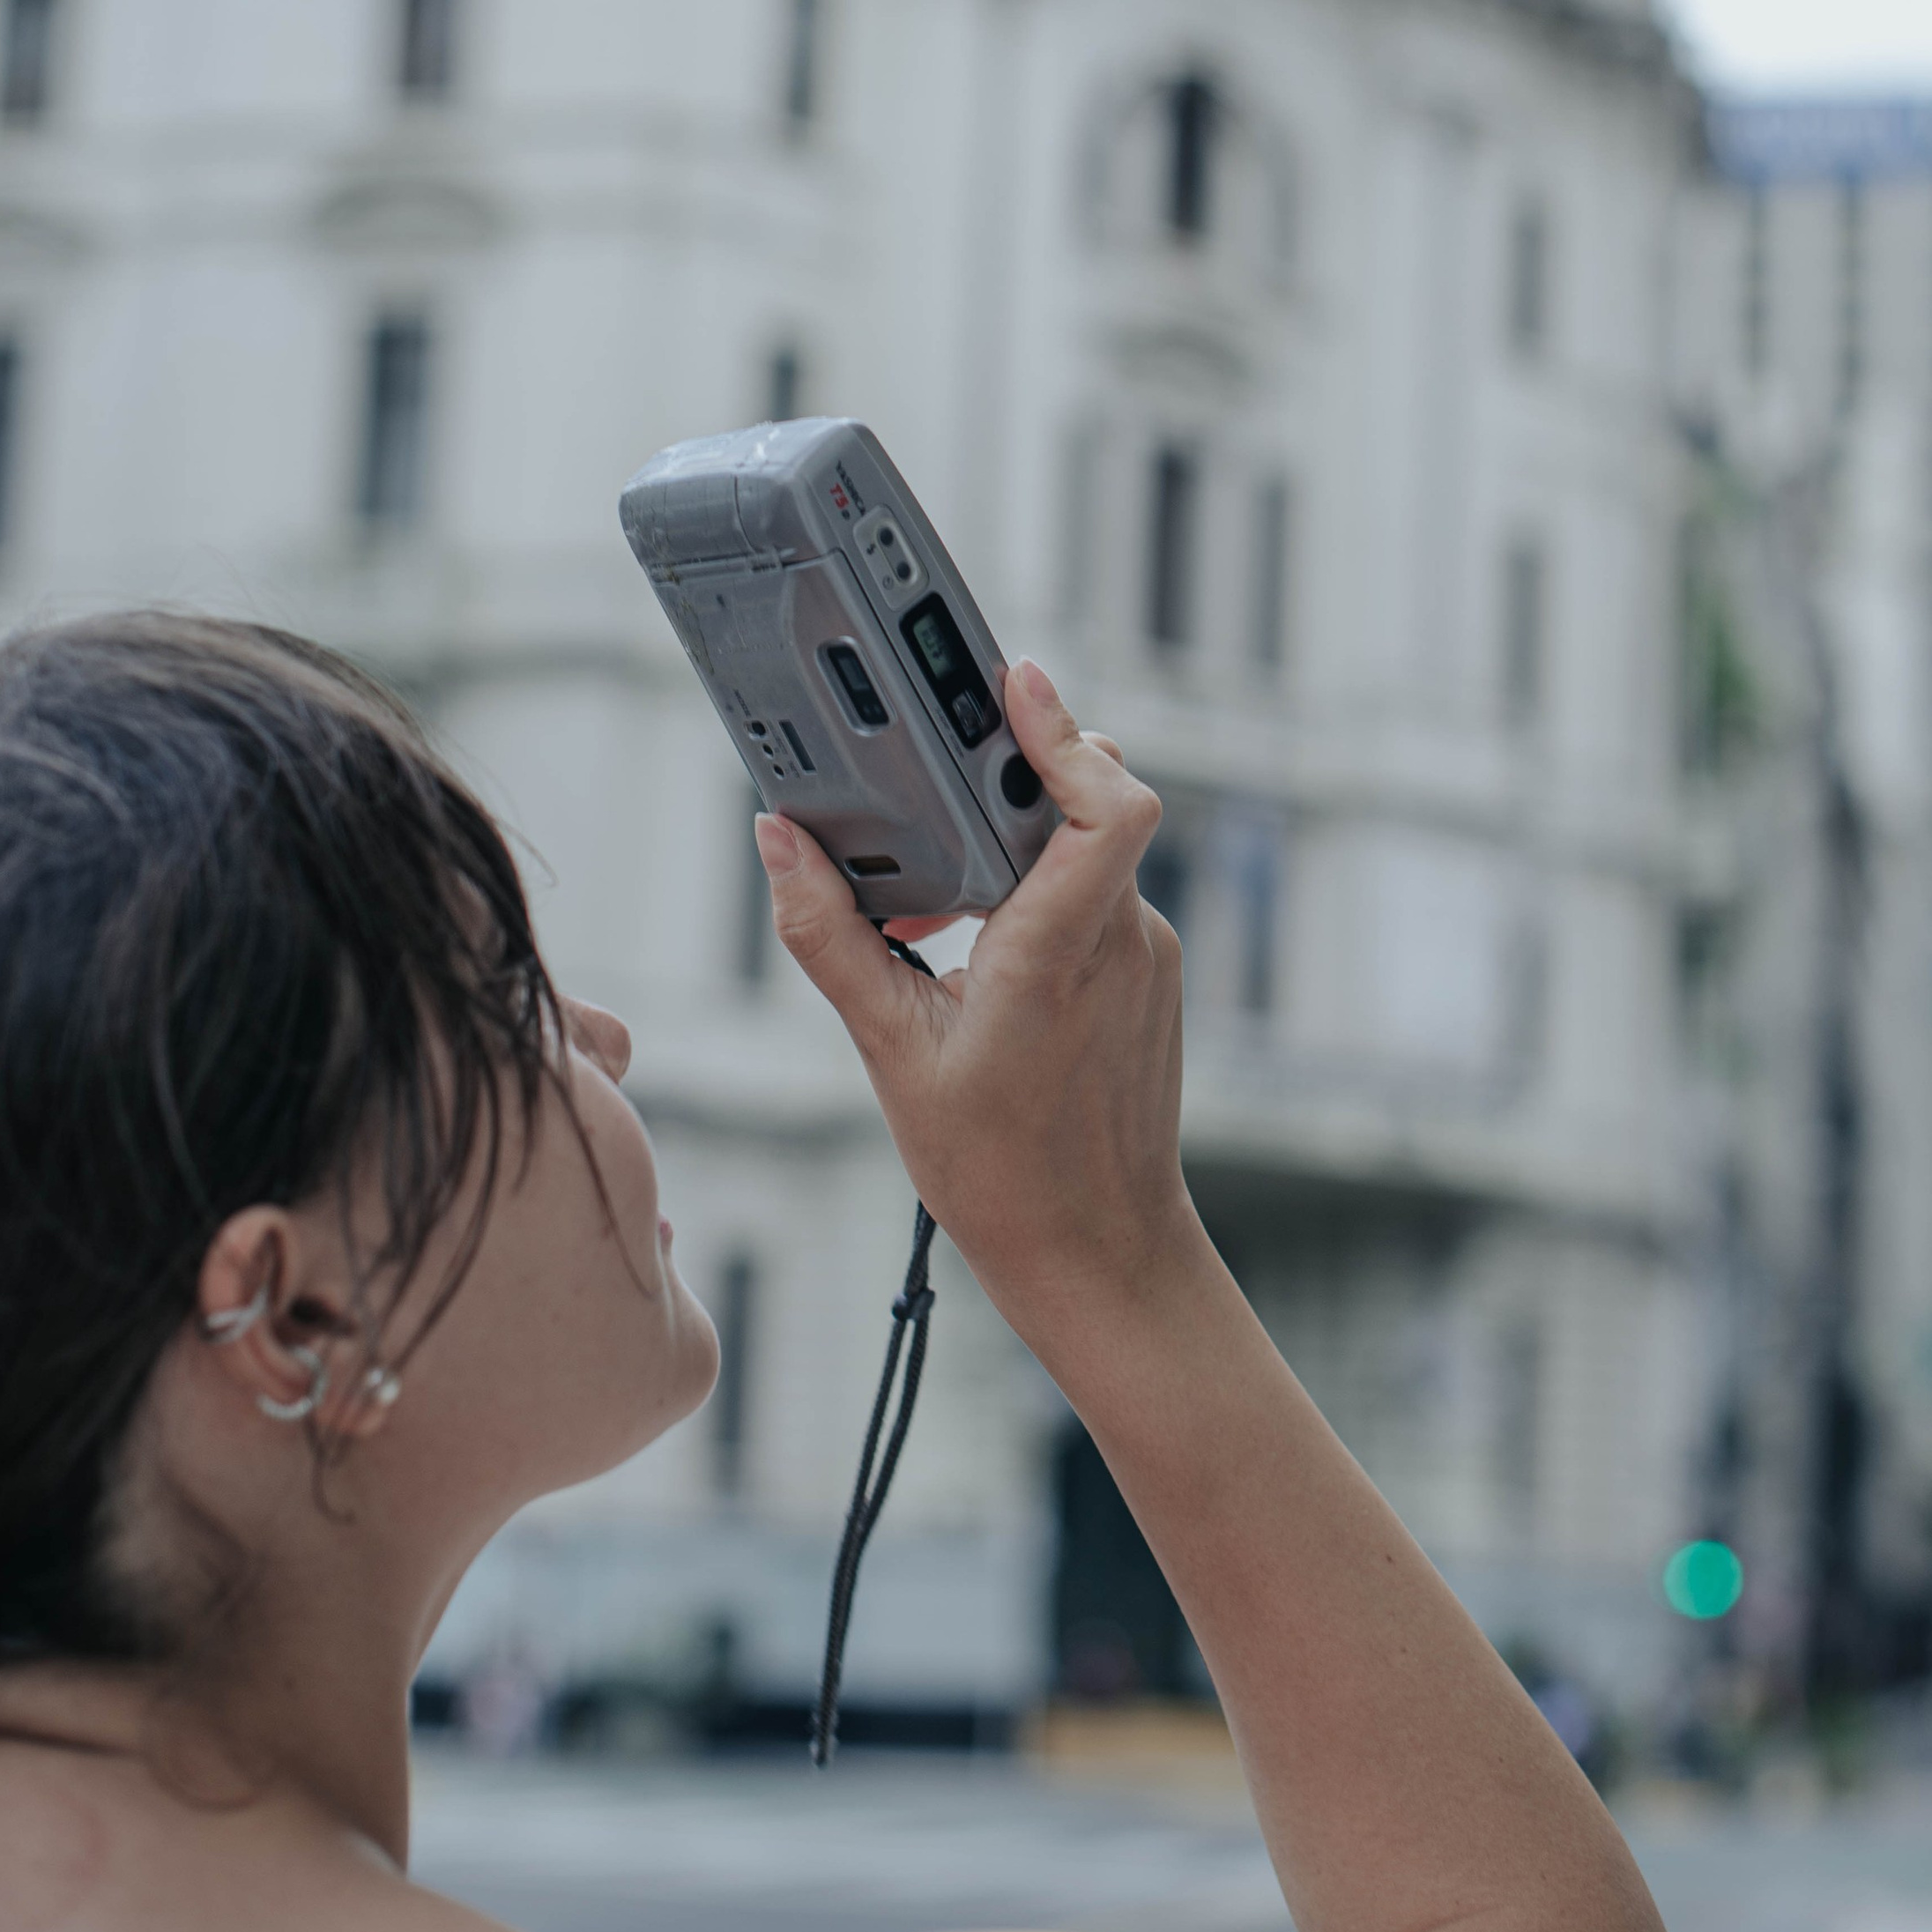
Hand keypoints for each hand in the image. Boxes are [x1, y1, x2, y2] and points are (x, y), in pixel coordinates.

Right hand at [754, 664, 1196, 1323]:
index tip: (1013, 679)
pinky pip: (1098, 890)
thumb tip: (782, 844)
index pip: (1104, 804)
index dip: (1061, 731)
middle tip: (931, 766)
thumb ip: (832, 938)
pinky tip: (976, 937)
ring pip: (1089, 844)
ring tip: (932, 889)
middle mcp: (1121, 939)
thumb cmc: (1004, 1173)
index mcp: (1059, 953)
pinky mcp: (1149, 972)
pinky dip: (1037, 886)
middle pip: (1086, 799)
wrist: (1102, 1253)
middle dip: (1009, 767)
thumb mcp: (891, 1054)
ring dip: (1013, 836)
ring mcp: (1146, 954)